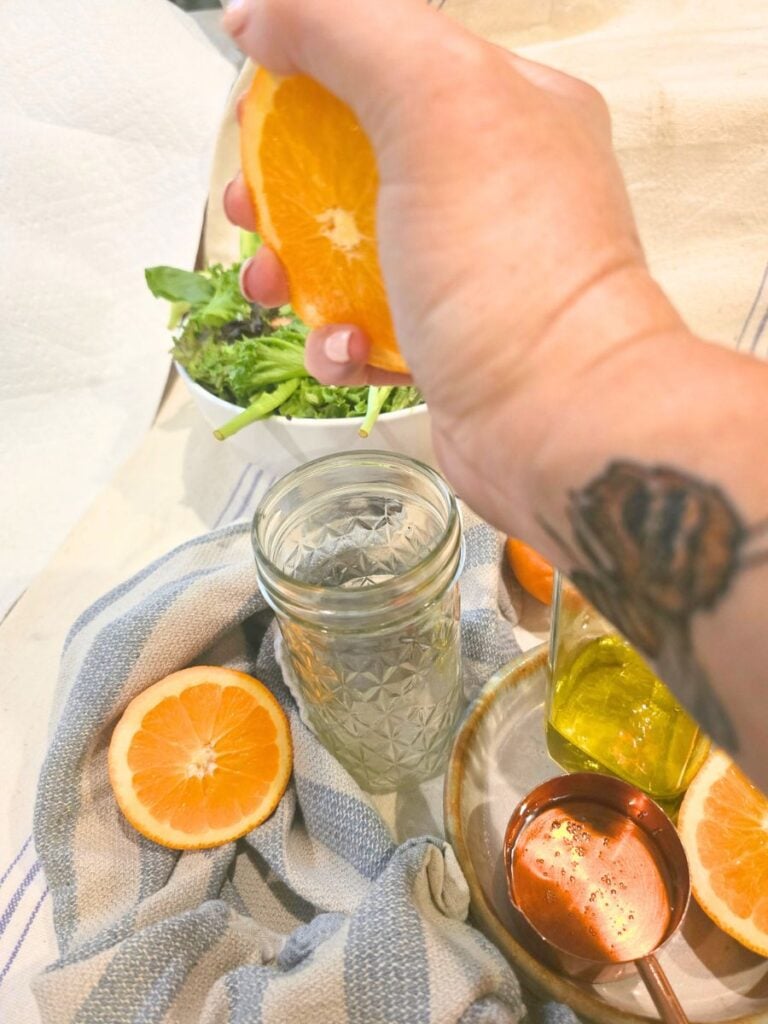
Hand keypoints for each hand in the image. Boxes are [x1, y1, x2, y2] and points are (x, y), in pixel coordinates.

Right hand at [222, 0, 681, 524]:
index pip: (392, 59)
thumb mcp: (434, 104)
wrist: (555, 422)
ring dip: (297, 270)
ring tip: (276, 288)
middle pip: (359, 161)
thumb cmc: (514, 272)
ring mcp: (471, 271)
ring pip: (354, 252)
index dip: (310, 75)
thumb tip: (261, 12)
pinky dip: (339, 339)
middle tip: (251, 208)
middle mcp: (497, 189)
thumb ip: (345, 28)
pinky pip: (370, 327)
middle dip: (286, 184)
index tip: (257, 106)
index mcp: (511, 108)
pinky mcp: (448, 345)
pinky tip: (345, 350)